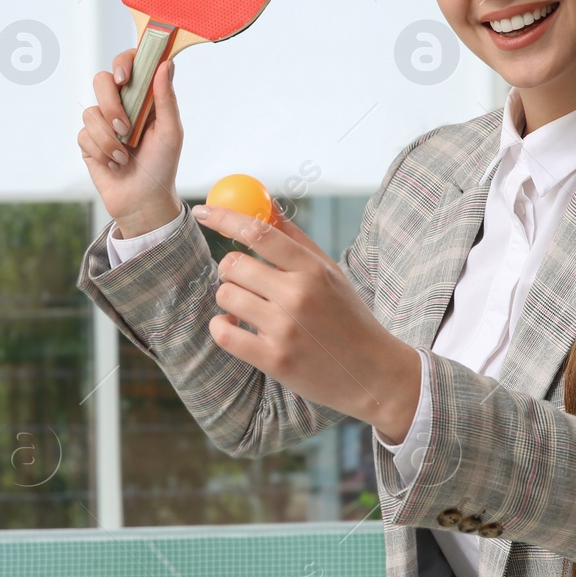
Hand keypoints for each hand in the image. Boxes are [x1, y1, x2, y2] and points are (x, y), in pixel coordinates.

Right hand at [78, 49, 184, 236]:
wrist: (143, 200)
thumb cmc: (162, 165)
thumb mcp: (171, 132)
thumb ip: (166, 98)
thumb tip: (166, 64)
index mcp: (143, 97)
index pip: (128, 64)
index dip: (123, 62)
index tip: (125, 77)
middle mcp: (121, 105)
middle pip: (101, 81)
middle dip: (111, 104)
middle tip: (125, 127)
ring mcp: (102, 122)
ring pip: (91, 113)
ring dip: (110, 139)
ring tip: (125, 157)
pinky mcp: (88, 141)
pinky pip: (84, 135)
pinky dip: (101, 152)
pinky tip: (114, 164)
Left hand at [191, 202, 420, 437]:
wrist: (373, 374)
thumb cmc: (348, 318)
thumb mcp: (329, 273)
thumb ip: (294, 239)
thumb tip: (263, 203)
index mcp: (313, 269)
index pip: (258, 231)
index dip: (224, 218)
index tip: (202, 211)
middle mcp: (298, 295)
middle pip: (234, 264)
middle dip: (230, 269)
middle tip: (242, 278)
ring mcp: (285, 329)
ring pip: (226, 296)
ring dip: (230, 299)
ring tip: (249, 308)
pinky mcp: (274, 360)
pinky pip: (224, 332)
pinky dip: (222, 326)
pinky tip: (236, 327)